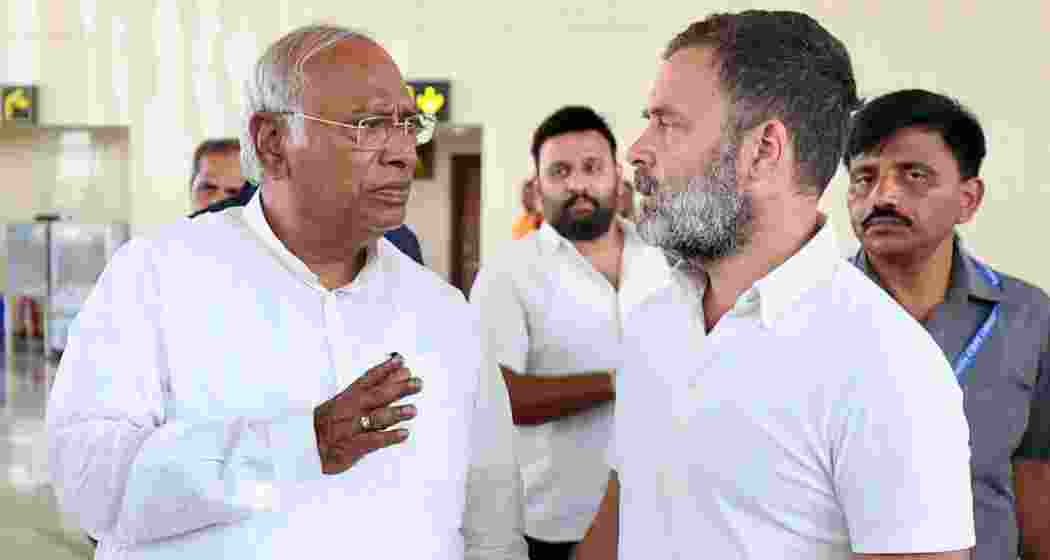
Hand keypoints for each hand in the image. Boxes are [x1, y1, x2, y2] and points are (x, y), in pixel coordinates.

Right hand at [313, 353, 422, 474]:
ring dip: (395, 413)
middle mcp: (349, 410)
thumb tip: (397, 374)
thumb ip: (371, 390)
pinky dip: (389, 437)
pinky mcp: (351, 447)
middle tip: (417, 384)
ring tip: (413, 410)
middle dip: (398, 388)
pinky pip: (372, 441)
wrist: (305, 449)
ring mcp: (350, 428)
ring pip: (376, 418)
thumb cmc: (328, 425)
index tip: (401, 361)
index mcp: (347, 397)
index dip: (385, 369)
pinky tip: (404, 434)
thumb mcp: (343, 404)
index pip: (368, 379)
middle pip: (377, 396)